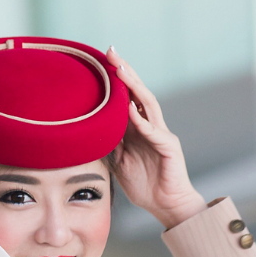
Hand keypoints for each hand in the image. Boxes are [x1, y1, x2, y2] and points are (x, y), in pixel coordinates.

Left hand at [106, 47, 206, 228]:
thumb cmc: (143, 184)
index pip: (126, 97)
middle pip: (138, 93)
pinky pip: (154, 132)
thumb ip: (108, 143)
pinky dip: (142, 121)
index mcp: (137, 128)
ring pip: (148, 104)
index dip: (116, 80)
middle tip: (112, 51)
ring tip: (121, 70)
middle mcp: (150, 126)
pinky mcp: (169, 148)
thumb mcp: (117, 161)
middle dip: (125, 72)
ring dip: (134, 87)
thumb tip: (86, 132)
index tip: (101, 60)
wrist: (165, 205)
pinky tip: (130, 110)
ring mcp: (161, 134)